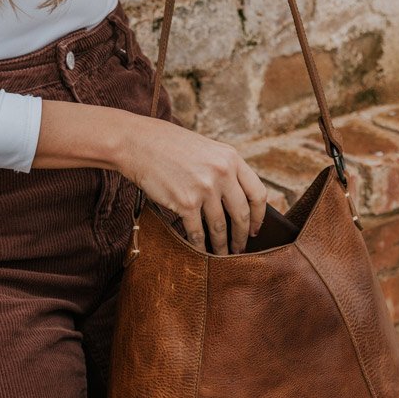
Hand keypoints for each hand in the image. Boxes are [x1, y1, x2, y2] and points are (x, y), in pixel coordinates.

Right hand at [119, 115, 268, 254]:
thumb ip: (224, 170)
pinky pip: (197, 232)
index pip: (258, 193)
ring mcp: (204, 189)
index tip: (256, 228)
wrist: (138, 143)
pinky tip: (202, 252)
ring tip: (223, 254)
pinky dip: (201, 246)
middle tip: (241, 248)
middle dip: (242, 236)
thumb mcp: (207, 149)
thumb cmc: (169, 146)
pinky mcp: (185, 202)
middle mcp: (222, 173)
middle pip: (242, 214)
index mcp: (231, 158)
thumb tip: (236, 200)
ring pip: (220, 227)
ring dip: (222, 245)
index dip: (260, 216)